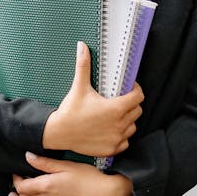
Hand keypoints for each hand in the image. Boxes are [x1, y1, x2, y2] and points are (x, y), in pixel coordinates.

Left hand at [9, 152, 132, 195]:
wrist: (105, 195)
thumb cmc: (88, 177)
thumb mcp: (65, 165)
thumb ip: (44, 163)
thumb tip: (27, 156)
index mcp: (46, 186)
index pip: (22, 186)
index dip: (16, 179)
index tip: (17, 173)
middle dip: (17, 191)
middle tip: (15, 184)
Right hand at [42, 42, 142, 156]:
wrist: (58, 133)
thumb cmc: (70, 111)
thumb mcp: (78, 87)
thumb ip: (83, 65)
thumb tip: (82, 46)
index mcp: (115, 108)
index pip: (138, 97)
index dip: (135, 90)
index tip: (128, 89)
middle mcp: (119, 124)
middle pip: (137, 111)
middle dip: (130, 105)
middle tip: (119, 102)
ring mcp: (116, 138)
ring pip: (132, 127)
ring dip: (127, 121)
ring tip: (114, 116)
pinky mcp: (111, 149)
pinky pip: (125, 142)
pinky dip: (120, 136)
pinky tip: (110, 130)